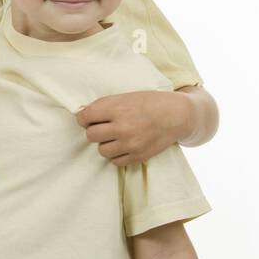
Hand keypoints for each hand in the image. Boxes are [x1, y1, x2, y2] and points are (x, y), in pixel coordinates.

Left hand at [76, 90, 191, 165]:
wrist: (177, 115)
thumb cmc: (150, 102)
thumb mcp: (126, 97)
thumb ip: (103, 105)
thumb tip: (81, 111)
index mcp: (117, 109)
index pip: (85, 118)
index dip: (84, 118)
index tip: (89, 118)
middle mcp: (122, 127)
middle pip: (90, 135)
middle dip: (94, 130)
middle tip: (104, 127)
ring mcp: (131, 143)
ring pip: (102, 150)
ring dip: (106, 144)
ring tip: (116, 136)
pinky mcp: (138, 156)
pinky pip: (115, 161)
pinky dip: (117, 154)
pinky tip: (124, 145)